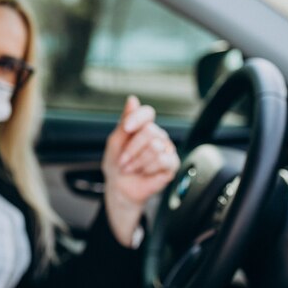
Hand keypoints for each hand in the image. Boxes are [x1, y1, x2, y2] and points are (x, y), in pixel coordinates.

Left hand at [101, 96, 179, 246]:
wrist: (121, 187)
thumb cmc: (117, 163)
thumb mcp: (115, 142)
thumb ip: (125, 121)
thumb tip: (133, 99)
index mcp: (142, 127)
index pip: (147, 113)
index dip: (137, 118)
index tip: (127, 128)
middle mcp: (156, 135)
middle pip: (149, 131)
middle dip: (131, 149)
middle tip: (124, 160)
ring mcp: (166, 149)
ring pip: (155, 146)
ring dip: (137, 161)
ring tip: (131, 168)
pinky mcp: (172, 164)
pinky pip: (163, 160)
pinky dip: (148, 168)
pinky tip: (144, 172)